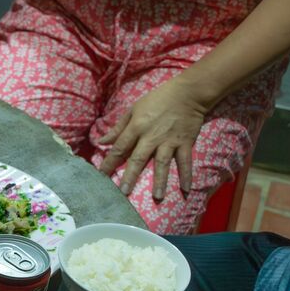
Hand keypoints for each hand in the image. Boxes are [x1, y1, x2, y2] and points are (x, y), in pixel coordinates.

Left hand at [97, 77, 209, 199]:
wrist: (188, 92)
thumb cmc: (158, 99)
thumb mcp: (133, 109)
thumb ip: (118, 128)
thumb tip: (101, 142)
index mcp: (136, 127)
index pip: (119, 148)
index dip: (109, 163)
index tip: (101, 177)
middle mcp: (152, 137)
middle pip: (138, 159)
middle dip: (130, 176)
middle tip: (124, 193)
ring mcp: (169, 141)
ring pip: (162, 163)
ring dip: (160, 181)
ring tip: (157, 197)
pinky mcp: (185, 143)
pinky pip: (185, 161)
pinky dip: (187, 175)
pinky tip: (186, 189)